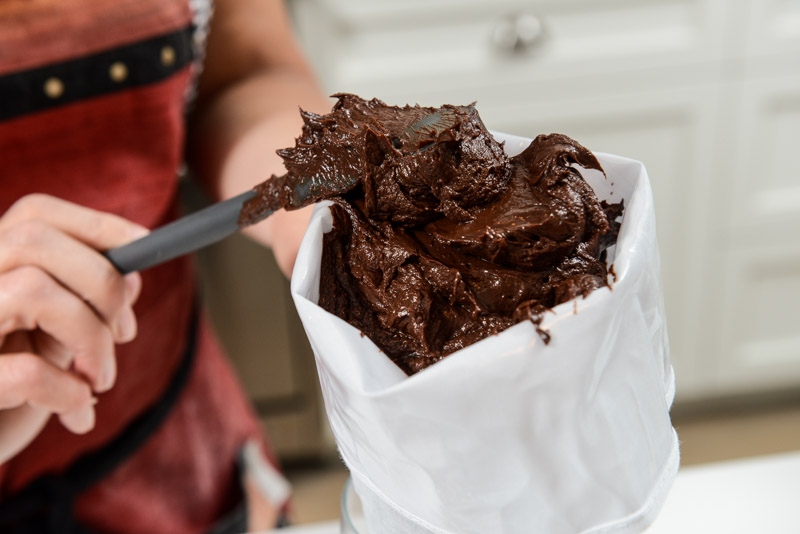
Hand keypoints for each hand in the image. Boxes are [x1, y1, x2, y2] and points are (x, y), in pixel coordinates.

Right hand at [0, 194, 147, 462]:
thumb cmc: (12, 380)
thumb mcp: (51, 333)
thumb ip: (83, 300)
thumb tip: (132, 281)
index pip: (35, 212)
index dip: (98, 224)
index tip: (145, 245)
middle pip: (35, 240)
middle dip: (102, 282)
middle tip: (126, 333)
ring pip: (32, 290)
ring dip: (90, 339)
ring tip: (100, 380)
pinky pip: (25, 372)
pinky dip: (66, 391)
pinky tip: (77, 410)